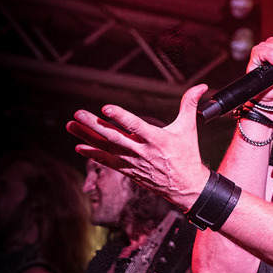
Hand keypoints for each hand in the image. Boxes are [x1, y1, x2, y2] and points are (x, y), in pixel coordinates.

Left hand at [67, 85, 209, 209]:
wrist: (186, 186)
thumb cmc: (187, 155)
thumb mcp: (189, 128)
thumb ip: (190, 105)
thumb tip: (202, 86)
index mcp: (157, 139)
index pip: (136, 126)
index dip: (120, 117)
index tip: (106, 108)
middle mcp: (142, 151)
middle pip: (114, 137)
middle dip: (94, 125)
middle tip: (78, 114)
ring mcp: (133, 162)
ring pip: (106, 148)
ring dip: (87, 137)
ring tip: (71, 125)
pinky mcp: (128, 170)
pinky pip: (107, 162)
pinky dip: (93, 155)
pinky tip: (79, 147)